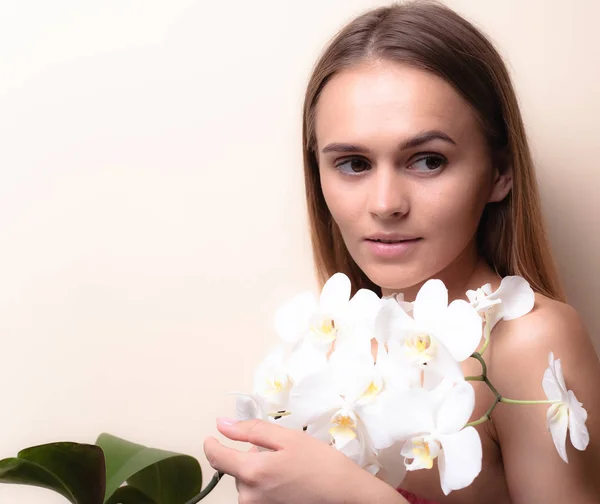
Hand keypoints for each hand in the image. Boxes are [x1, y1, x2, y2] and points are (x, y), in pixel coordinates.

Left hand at [203, 418, 402, 503]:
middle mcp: (249, 497)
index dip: (212, 445)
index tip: (213, 438)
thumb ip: (251, 430)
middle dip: (252, 457)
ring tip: (290, 469)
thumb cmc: (320, 464)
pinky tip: (290, 484)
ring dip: (261, 473)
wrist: (347, 497)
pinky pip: (259, 498)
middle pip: (238, 470)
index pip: (217, 458)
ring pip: (249, 485)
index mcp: (251, 472)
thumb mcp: (287, 438)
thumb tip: (222, 425)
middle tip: (281, 452)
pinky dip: (268, 488)